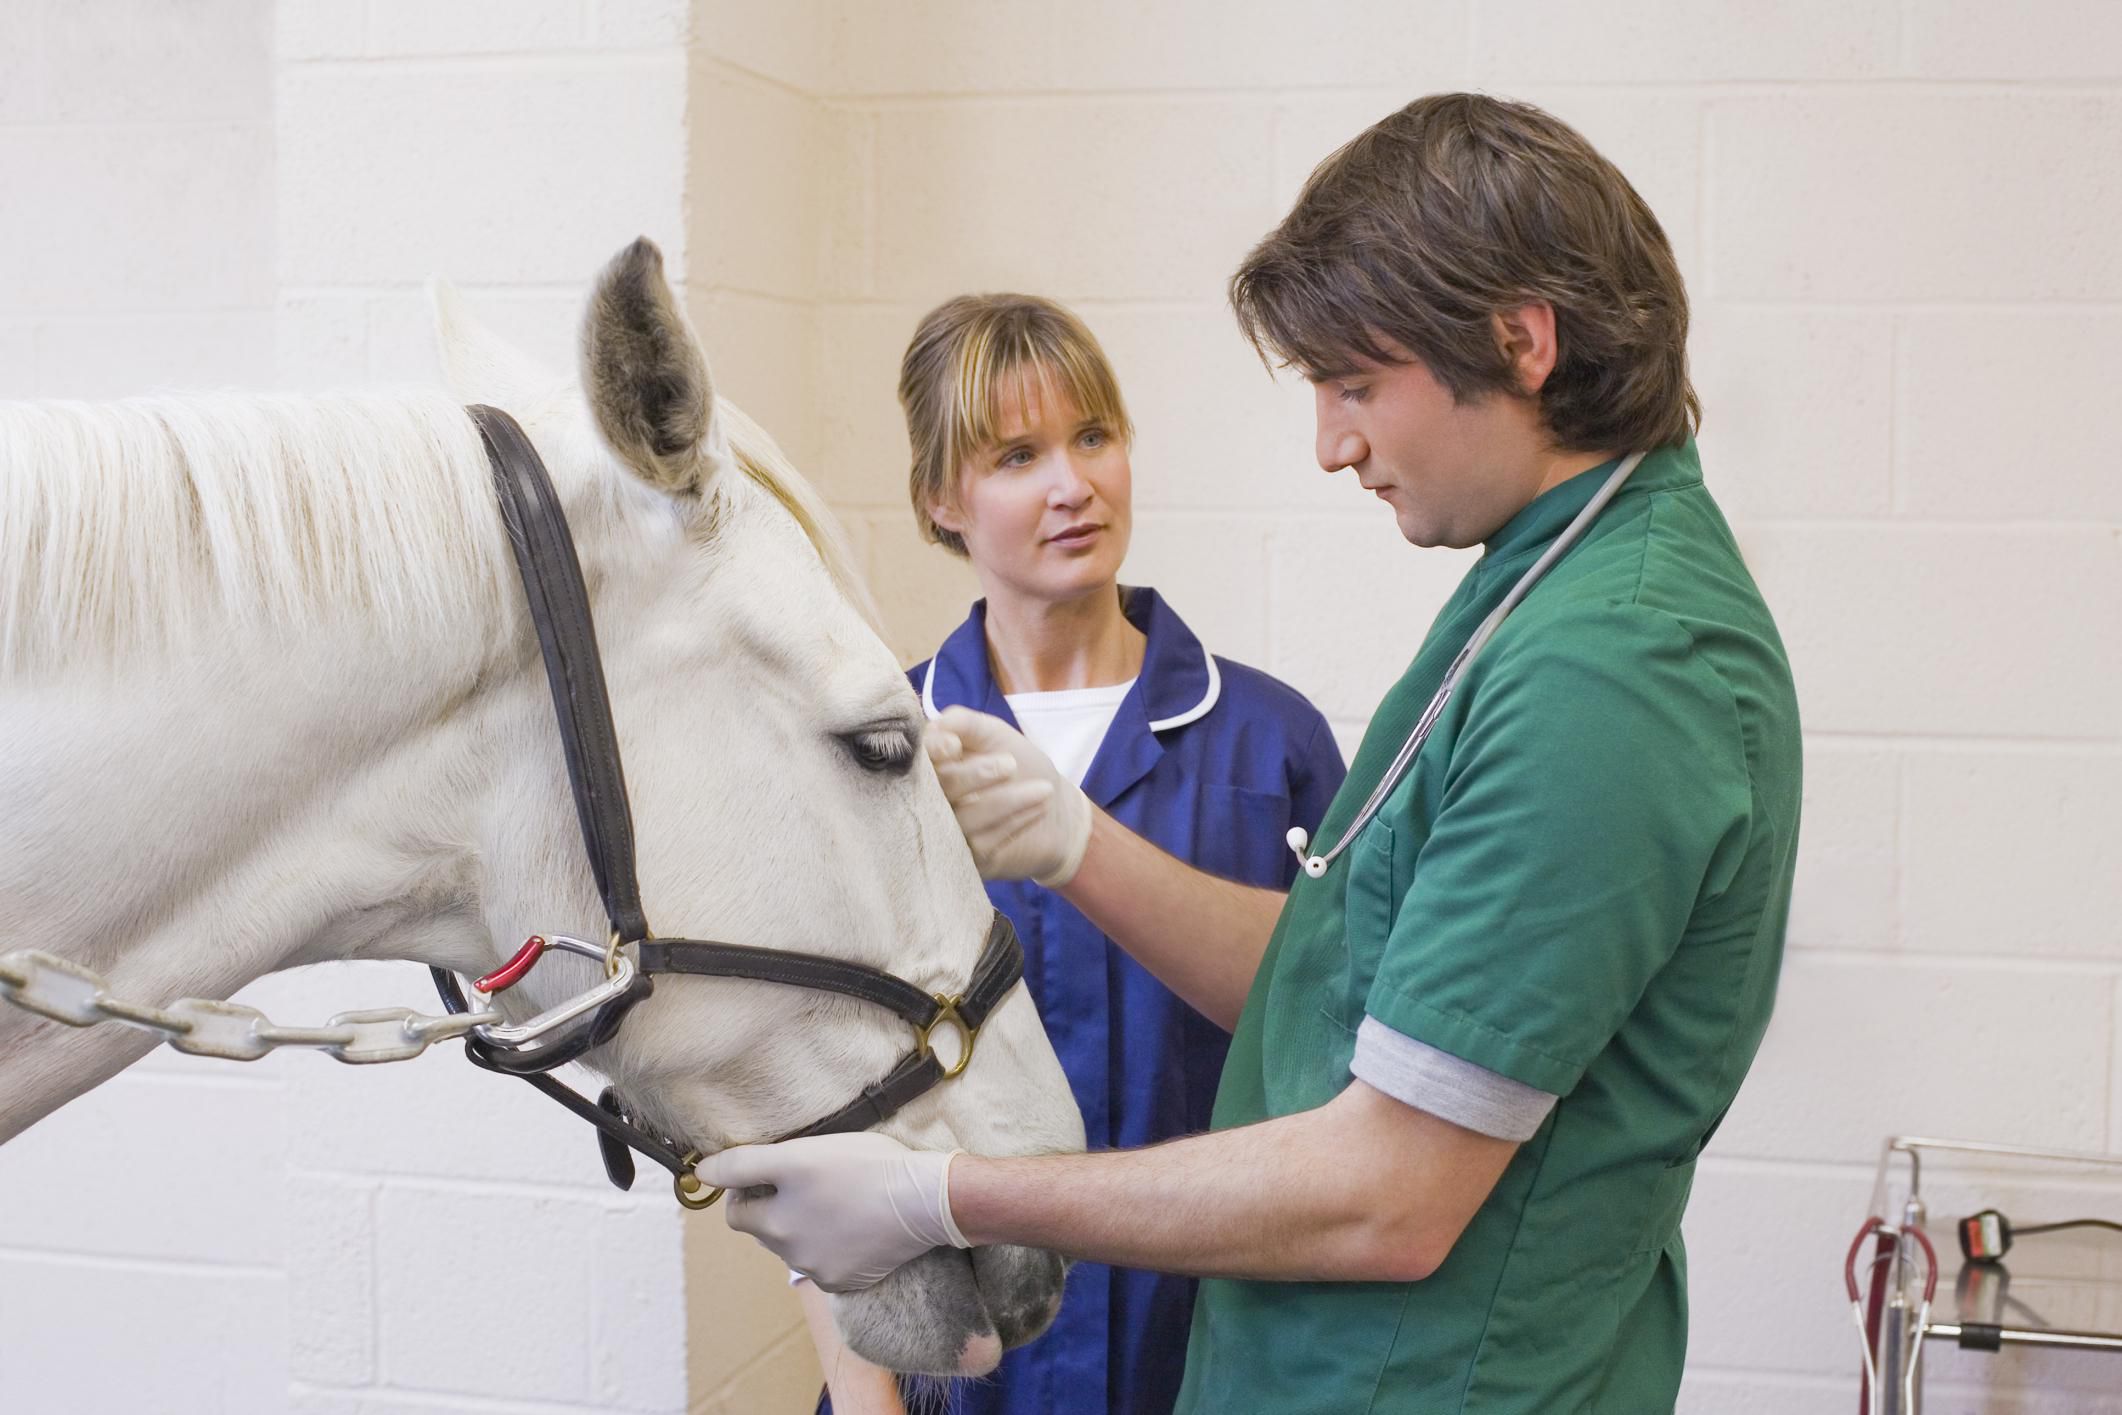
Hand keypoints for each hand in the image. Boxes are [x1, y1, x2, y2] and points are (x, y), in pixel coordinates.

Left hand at [696, 1133, 968, 1292]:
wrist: (925, 1200)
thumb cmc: (864, 1167)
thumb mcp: (800, 1153)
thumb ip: (744, 1164)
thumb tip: (701, 1173)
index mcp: (775, 1223)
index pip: (735, 1212)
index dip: (746, 1188)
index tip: (770, 1172)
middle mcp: (791, 1255)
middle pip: (765, 1231)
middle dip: (775, 1207)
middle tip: (806, 1181)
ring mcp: (820, 1271)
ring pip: (794, 1247)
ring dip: (802, 1226)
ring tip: (835, 1199)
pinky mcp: (847, 1281)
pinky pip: (824, 1264)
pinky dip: (831, 1245)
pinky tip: (854, 1222)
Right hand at [924, 706, 1092, 885]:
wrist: (1059, 809)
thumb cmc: (1023, 766)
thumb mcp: (995, 735)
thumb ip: (965, 724)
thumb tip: (937, 726)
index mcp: (932, 767)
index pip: (916, 760)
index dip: (930, 752)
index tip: (954, 745)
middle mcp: (931, 802)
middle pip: (933, 792)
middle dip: (971, 776)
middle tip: (1011, 764)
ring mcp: (947, 835)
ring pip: (961, 820)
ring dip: (1003, 802)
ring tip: (1042, 789)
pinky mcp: (967, 862)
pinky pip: (981, 843)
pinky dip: (1012, 822)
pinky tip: (1038, 807)